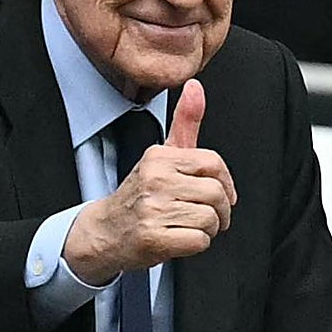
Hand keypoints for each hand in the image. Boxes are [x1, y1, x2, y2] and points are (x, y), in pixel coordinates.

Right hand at [64, 80, 237, 285]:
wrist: (106, 231)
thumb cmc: (142, 193)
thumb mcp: (162, 155)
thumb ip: (185, 122)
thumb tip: (195, 86)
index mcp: (159, 157)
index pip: (213, 163)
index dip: (226, 183)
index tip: (222, 195)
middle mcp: (154, 180)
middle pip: (216, 194)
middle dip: (220, 211)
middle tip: (210, 217)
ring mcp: (152, 210)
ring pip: (210, 219)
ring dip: (208, 229)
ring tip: (191, 227)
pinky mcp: (153, 238)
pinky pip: (198, 241)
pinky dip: (196, 244)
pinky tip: (180, 239)